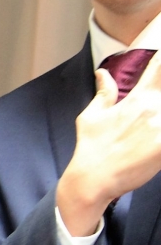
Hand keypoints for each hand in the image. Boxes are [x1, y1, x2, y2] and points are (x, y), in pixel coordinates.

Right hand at [57, 54, 160, 234]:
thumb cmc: (91, 147)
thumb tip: (102, 73)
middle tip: (154, 112)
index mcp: (138, 98)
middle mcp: (153, 108)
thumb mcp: (91, 116)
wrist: (94, 178)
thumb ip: (104, 93)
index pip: (158, 66)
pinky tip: (157, 141)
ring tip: (152, 127)